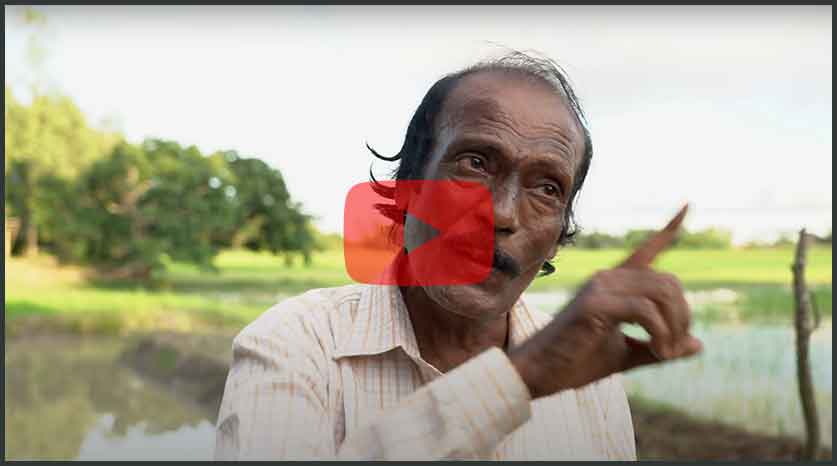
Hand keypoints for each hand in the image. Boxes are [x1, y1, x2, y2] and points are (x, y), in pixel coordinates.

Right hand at [509, 204, 702, 398]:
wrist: (539, 372)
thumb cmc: (576, 361)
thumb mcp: (627, 354)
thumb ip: (660, 347)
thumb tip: (698, 345)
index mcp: (614, 284)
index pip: (647, 249)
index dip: (669, 228)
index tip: (688, 205)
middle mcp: (607, 278)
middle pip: (668, 282)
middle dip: (682, 317)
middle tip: (673, 350)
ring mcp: (599, 287)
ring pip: (661, 294)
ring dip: (673, 329)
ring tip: (664, 354)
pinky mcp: (594, 304)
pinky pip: (645, 312)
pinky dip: (660, 334)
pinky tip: (656, 352)